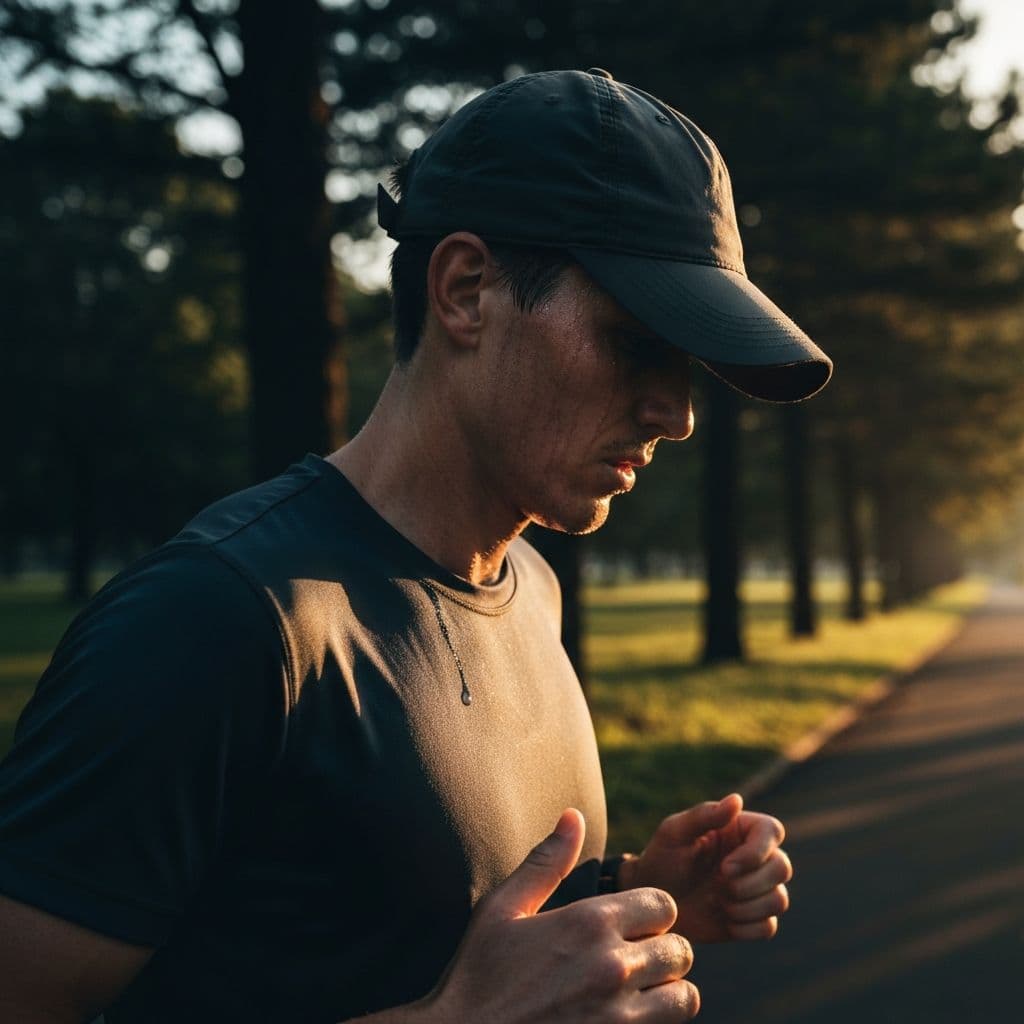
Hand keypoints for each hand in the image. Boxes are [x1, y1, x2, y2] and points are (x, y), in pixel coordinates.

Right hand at [422, 809, 699, 1023]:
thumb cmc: (478, 974)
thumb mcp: (503, 909)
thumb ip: (546, 862)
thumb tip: (573, 815)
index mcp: (588, 921)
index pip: (663, 904)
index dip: (652, 912)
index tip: (633, 924)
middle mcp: (612, 965)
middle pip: (681, 949)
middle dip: (664, 951)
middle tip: (638, 959)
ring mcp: (618, 1014)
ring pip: (685, 996)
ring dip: (667, 992)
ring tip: (641, 992)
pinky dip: (657, 1022)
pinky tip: (625, 1017)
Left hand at [617, 794, 791, 943]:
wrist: (653, 905)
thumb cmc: (661, 860)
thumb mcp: (674, 833)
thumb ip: (704, 815)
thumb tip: (737, 799)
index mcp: (738, 829)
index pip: (773, 831)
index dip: (757, 852)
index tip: (726, 868)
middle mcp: (753, 857)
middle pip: (782, 867)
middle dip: (752, 884)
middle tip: (718, 887)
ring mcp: (755, 889)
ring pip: (779, 900)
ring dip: (747, 906)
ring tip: (716, 902)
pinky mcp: (751, 918)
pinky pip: (768, 927)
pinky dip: (745, 927)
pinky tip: (722, 919)